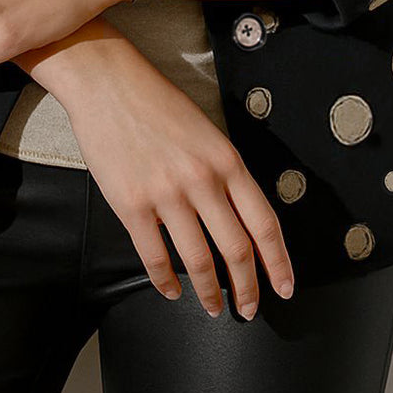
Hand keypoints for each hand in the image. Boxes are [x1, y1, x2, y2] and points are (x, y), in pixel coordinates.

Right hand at [64, 42, 295, 318]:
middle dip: (248, 288)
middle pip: (237, 250)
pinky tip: (172, 290)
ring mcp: (166, 195)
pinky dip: (166, 282)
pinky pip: (155, 258)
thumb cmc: (157, 103)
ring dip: (210, 293)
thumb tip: (238, 217)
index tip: (285, 287)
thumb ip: (224, 172)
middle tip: (249, 310)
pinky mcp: (131, 205)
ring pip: (199, 261)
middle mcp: (202, 181)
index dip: (278, 263)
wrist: (107, 83)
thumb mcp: (206, 132)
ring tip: (213, 308)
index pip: (264, 223)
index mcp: (227, 160)